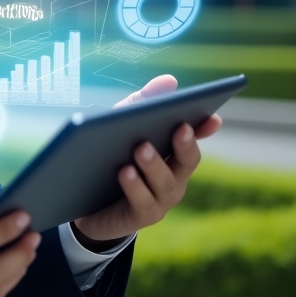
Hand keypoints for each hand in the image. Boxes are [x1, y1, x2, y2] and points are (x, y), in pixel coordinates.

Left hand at [72, 74, 222, 242]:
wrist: (83, 199)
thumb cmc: (107, 157)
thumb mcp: (118, 126)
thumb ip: (141, 104)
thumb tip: (170, 80)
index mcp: (171, 154)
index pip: (192, 138)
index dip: (204, 127)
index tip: (212, 115)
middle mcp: (173, 177)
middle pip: (186, 161)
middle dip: (185, 144)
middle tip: (180, 127)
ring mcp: (161, 199)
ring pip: (165, 182)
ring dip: (154, 164)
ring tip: (141, 147)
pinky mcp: (141, 216)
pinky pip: (143, 202)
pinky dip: (134, 186)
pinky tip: (124, 171)